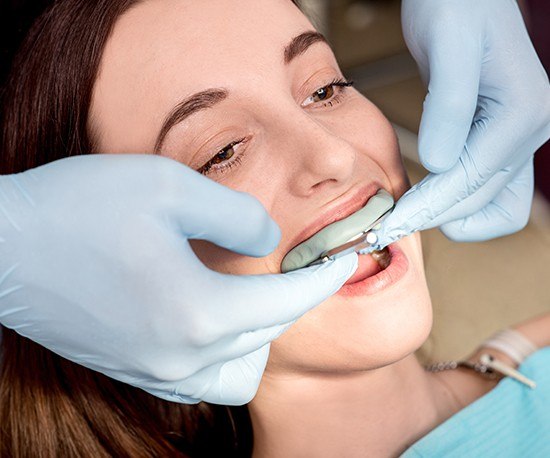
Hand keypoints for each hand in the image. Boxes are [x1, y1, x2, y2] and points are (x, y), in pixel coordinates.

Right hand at [0, 155, 356, 404]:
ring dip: (258, 334)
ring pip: (238, 369)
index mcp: (198, 313)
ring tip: (254, 294)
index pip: (286, 303)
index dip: (323, 280)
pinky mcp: (131, 369)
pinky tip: (211, 314)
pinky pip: (199, 377)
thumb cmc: (79, 209)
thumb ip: (237, 216)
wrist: (5, 245)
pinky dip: (221, 350)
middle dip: (293, 301)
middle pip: (265, 335)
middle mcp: (180, 356)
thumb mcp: (170, 188)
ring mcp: (153, 371)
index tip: (345, 262)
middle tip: (301, 267)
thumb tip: (269, 243)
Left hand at [376, 0, 549, 245]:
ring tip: (408, 215)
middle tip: (387, 227)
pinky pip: (488, 191)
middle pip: (481, 200)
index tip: (388, 224)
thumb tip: (439, 163)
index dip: (427, 207)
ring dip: (452, 218)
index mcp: (523, 111)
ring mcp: (518, 138)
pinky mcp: (499, 140)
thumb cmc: (456, 7)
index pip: (470, 180)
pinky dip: (457, 203)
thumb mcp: (447, 44)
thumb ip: (450, 103)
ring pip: (494, 206)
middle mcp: (530, 130)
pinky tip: (425, 197)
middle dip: (434, 216)